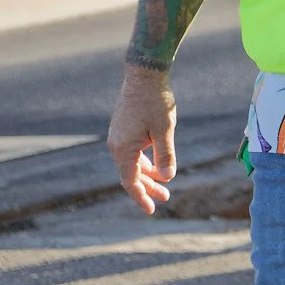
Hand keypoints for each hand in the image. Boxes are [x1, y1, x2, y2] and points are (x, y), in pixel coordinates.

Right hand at [108, 66, 177, 214]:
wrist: (144, 75)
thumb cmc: (156, 101)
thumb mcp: (165, 130)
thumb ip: (166, 155)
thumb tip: (167, 178)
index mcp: (124, 148)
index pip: (130, 181)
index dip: (141, 196)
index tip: (151, 210)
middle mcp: (116, 145)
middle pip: (131, 175)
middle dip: (147, 188)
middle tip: (164, 199)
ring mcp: (118, 137)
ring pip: (132, 164)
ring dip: (147, 175)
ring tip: (164, 186)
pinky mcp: (123, 129)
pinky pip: (132, 153)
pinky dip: (144, 162)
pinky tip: (157, 167)